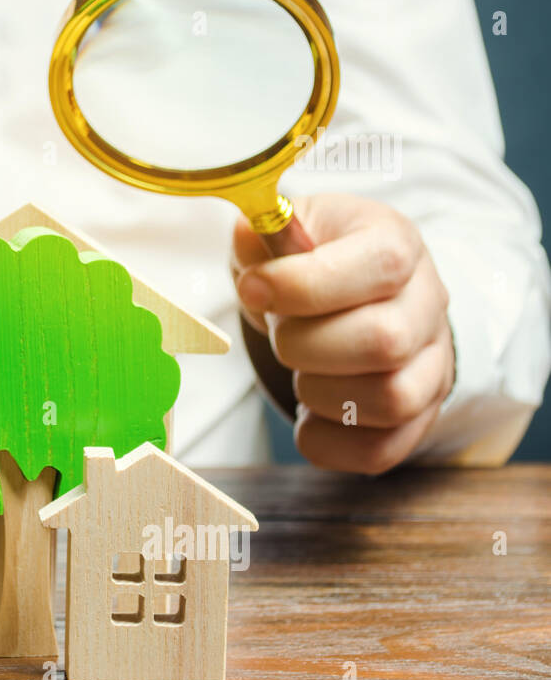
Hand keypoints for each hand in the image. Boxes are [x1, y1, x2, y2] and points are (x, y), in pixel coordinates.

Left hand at [232, 194, 454, 474]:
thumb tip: (247, 236)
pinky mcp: (418, 415)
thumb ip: (262, 234)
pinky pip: (382, 450)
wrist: (351, 298)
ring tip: (300, 371)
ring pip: (391, 399)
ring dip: (319, 393)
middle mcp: (428, 303)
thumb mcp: (286, 230)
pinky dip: (329, 443)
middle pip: (384, 341)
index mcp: (396, 243)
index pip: (381, 264)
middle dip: (305, 345)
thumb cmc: (312, 261)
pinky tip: (306, 416)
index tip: (252, 288)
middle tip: (281, 334)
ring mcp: (432, 363)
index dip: (306, 284)